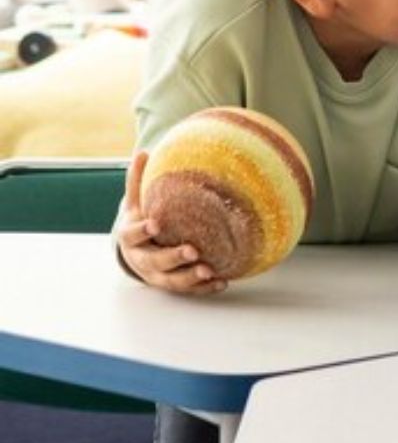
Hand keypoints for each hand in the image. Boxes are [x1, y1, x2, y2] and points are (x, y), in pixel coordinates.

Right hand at [113, 150, 226, 294]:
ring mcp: (158, 275)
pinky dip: (204, 288)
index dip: (142, 231)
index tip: (155, 224)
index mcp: (131, 238)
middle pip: (155, 262)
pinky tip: (221, 281)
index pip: (133, 236)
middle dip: (172, 258)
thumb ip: (138, 181)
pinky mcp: (173, 284)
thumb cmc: (140, 222)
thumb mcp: (136, 204)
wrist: (136, 253)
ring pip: (172, 281)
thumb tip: (143, 152)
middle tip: (191, 250)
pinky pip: (189, 289)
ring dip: (190, 277)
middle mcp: (143, 259)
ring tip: (208, 270)